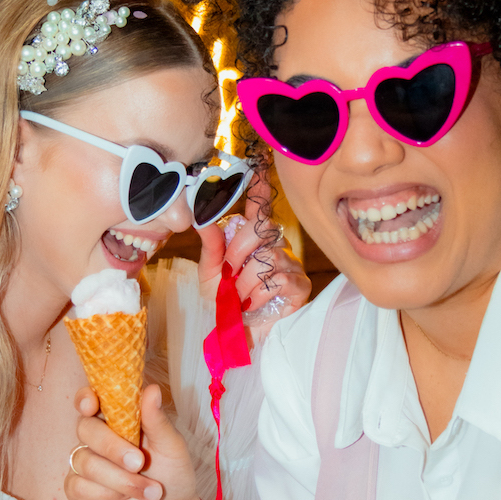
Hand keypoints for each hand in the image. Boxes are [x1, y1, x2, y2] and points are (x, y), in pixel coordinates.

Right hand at [66, 384, 203, 499]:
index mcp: (117, 420)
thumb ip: (157, 420)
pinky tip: (122, 499)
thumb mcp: (171, 447)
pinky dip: (106, 493)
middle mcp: (97, 439)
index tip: (92, 404)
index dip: (86, 398)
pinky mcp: (78, 491)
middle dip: (112, 447)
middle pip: (85, 428)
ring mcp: (85, 464)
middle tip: (139, 462)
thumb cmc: (173, 476)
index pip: (90, 400)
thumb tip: (151, 389)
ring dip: (120, 479)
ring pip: (85, 461)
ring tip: (150, 491)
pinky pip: (78, 485)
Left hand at [197, 190, 309, 338]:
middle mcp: (275, 245)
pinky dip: (259, 296)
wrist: (237, 334)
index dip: (262, 186)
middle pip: (262, 230)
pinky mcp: (300, 286)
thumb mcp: (210, 273)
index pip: (260, 206)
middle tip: (229, 275)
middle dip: (238, 254)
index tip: (261, 165)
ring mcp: (290, 264)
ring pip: (268, 259)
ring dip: (245, 283)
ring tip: (240, 297)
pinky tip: (255, 305)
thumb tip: (201, 218)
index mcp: (254, 239)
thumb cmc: (226, 302)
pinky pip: (279, 280)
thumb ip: (210, 246)